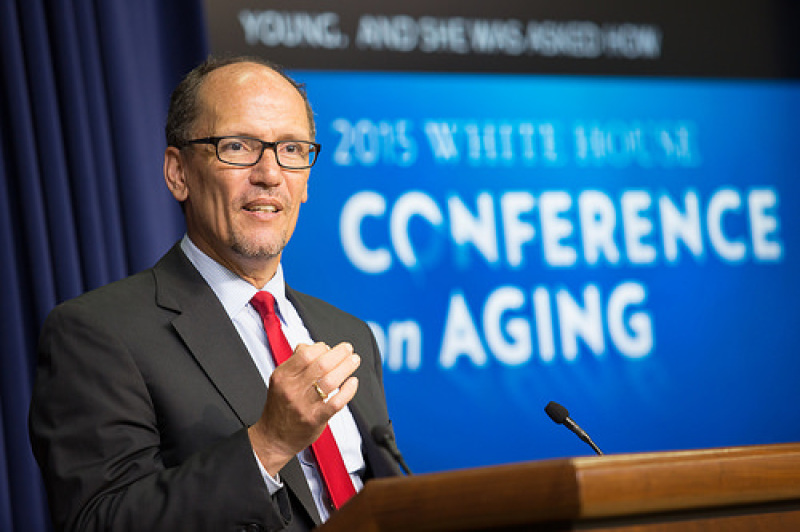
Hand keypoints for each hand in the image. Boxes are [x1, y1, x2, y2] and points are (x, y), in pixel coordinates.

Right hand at [248, 341, 360, 475]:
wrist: (273, 437)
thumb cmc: (280, 407)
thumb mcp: (280, 381)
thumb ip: (295, 362)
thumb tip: (312, 346)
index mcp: (282, 376)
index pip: (305, 354)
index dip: (321, 347)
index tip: (329, 347)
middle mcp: (292, 389)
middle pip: (321, 364)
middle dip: (339, 353)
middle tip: (348, 349)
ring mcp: (304, 405)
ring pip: (330, 381)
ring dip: (346, 367)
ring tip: (354, 361)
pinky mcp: (315, 419)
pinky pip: (336, 402)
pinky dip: (348, 390)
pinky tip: (352, 382)